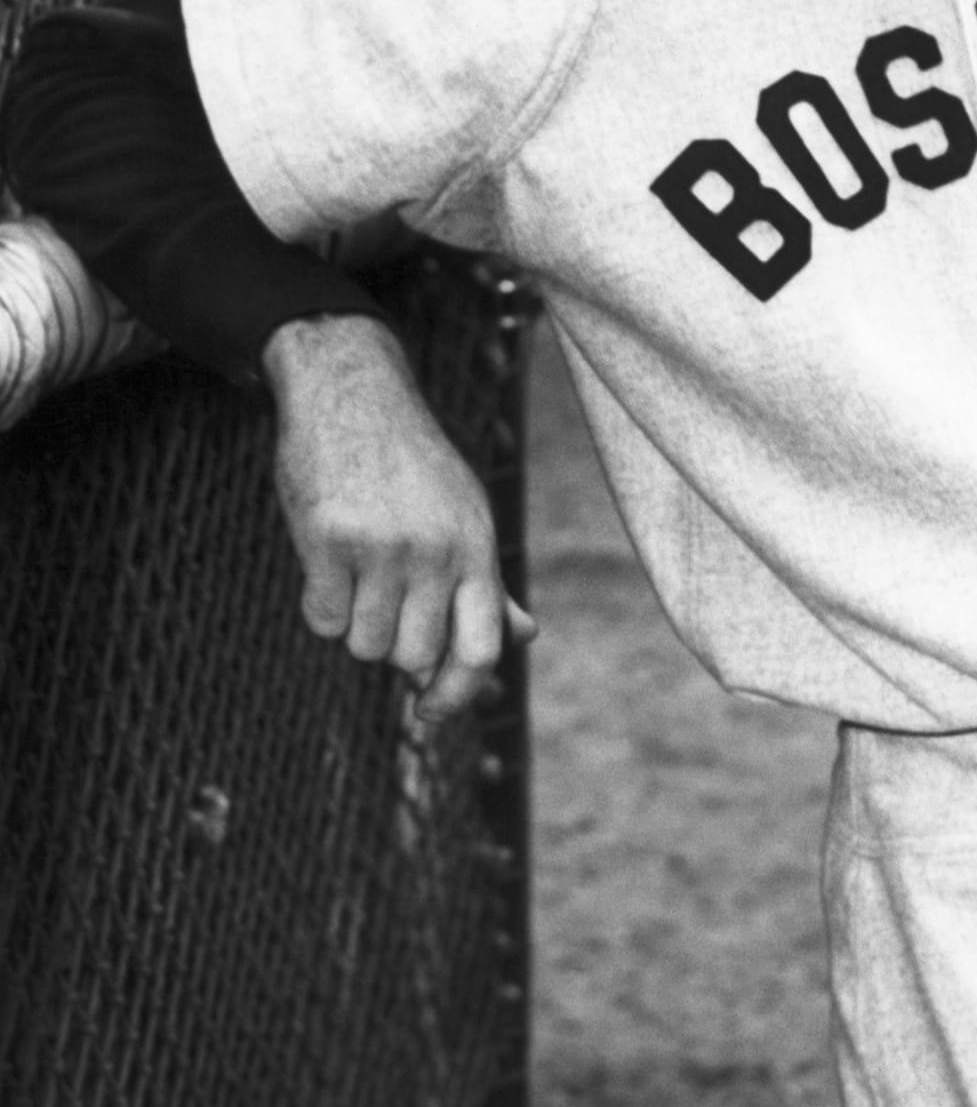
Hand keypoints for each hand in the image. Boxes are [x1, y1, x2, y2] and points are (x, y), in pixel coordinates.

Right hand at [262, 313, 535, 722]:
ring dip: (355, 622)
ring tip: (359, 568)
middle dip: (394, 645)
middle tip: (383, 600)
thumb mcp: (465, 513)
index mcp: (477, 545)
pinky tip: (328, 557)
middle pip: (411, 658)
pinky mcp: (327, 539)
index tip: (430, 714)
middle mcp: (435, 550)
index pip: (481, 649)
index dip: (458, 695)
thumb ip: (487, 582)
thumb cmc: (411, 465)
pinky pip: (321, 618)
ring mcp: (381, 546)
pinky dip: (320, 602)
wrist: (353, 392)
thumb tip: (524, 639)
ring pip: (363, 644)